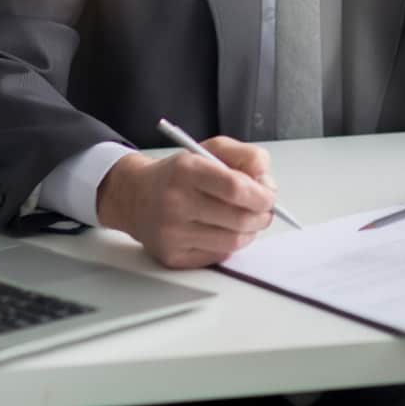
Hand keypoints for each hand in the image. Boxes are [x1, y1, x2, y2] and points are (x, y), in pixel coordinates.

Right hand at [97, 137, 277, 268]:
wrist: (135, 196)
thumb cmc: (179, 173)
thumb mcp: (211, 149)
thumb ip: (246, 157)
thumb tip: (266, 183)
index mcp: (186, 170)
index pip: (236, 188)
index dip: (262, 195)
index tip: (269, 195)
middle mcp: (175, 203)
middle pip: (239, 219)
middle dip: (262, 215)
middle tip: (264, 210)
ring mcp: (172, 233)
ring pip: (232, 242)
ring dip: (250, 232)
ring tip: (247, 220)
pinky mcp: (172, 256)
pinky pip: (218, 255)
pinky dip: (229, 244)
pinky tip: (223, 230)